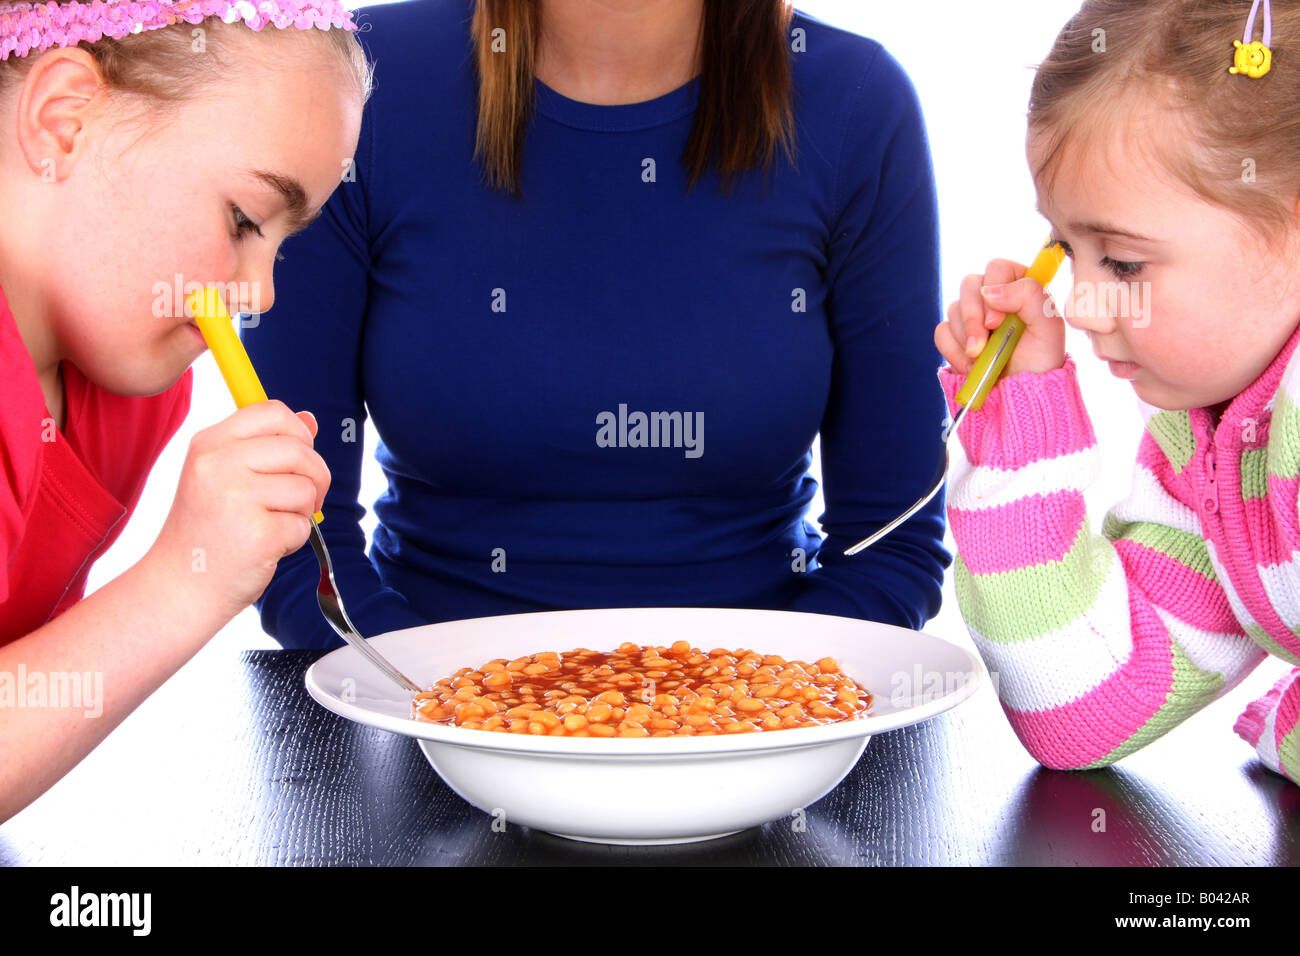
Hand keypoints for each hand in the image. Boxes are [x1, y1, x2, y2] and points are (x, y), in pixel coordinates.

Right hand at [144, 401, 329, 621]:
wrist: (179, 587)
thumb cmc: (207, 532)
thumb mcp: (223, 477)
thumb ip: (266, 445)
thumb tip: (310, 420)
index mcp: (209, 444)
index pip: (273, 412)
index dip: (299, 434)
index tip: (296, 461)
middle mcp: (217, 464)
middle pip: (299, 449)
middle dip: (315, 477)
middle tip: (302, 501)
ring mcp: (235, 498)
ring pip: (306, 488)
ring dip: (302, 512)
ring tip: (271, 525)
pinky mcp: (255, 533)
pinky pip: (303, 525)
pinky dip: (294, 540)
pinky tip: (265, 547)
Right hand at [935, 258, 1065, 377]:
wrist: (1019, 394)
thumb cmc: (1041, 360)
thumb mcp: (1049, 327)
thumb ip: (1029, 297)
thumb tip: (989, 291)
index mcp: (1019, 285)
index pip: (997, 268)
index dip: (994, 290)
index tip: (997, 322)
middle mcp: (994, 295)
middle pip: (969, 284)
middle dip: (972, 318)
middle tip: (981, 346)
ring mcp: (972, 314)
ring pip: (953, 308)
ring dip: (965, 338)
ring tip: (981, 360)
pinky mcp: (955, 334)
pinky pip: (941, 332)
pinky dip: (953, 351)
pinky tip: (970, 365)